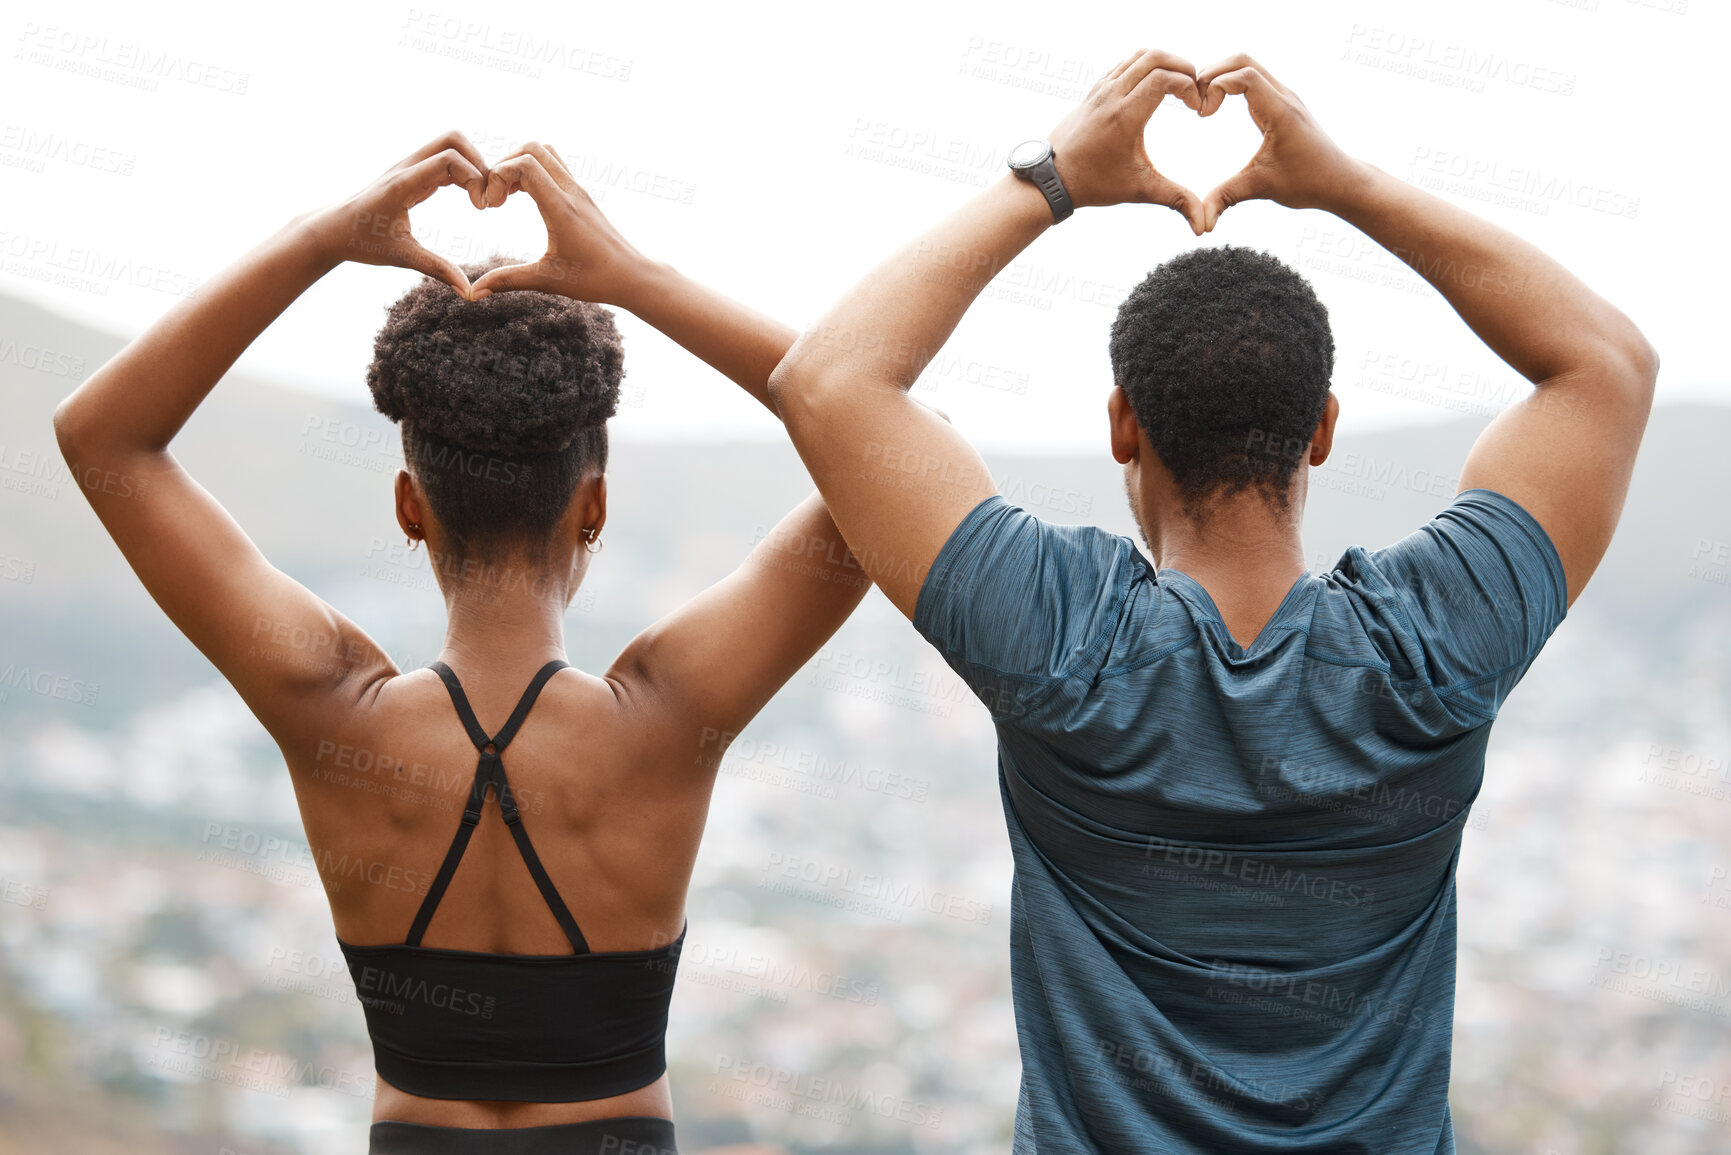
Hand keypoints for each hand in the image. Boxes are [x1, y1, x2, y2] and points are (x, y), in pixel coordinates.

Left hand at [305, 130, 489, 297]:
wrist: (333, 229)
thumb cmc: (362, 241)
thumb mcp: (401, 257)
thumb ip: (437, 270)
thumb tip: (468, 293)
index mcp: (404, 183)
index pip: (449, 159)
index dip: (475, 178)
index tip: (481, 209)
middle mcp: (407, 167)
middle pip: (453, 139)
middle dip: (479, 162)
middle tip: (486, 196)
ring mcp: (409, 166)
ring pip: (450, 145)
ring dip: (472, 165)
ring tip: (481, 198)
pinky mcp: (412, 173)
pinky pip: (444, 159)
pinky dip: (462, 172)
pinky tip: (469, 197)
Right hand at [470, 143, 648, 305]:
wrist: (633, 276)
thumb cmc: (596, 279)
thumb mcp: (548, 280)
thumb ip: (509, 280)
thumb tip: (475, 293)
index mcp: (561, 207)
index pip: (524, 164)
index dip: (497, 176)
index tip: (491, 206)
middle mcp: (571, 192)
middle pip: (532, 148)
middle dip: (504, 164)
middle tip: (495, 197)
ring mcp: (578, 191)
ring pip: (545, 152)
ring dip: (520, 164)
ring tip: (507, 196)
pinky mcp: (581, 196)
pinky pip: (554, 167)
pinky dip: (533, 171)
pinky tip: (524, 198)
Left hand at [1046, 48, 1204, 232]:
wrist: (1052, 178)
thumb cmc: (1094, 184)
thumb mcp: (1139, 190)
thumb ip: (1176, 201)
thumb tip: (1203, 227)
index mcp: (1125, 115)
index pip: (1164, 77)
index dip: (1189, 86)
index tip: (1196, 108)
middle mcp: (1111, 95)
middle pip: (1154, 56)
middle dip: (1182, 66)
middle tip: (1193, 89)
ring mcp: (1100, 89)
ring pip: (1138, 56)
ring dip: (1164, 62)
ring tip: (1178, 86)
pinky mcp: (1094, 90)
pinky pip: (1123, 64)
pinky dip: (1145, 66)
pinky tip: (1155, 89)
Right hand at [1196, 55, 1362, 230]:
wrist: (1340, 181)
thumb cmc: (1308, 182)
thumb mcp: (1262, 189)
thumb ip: (1227, 198)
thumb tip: (1200, 224)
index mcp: (1280, 111)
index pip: (1243, 75)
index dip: (1215, 86)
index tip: (1203, 114)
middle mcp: (1283, 96)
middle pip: (1242, 60)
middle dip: (1212, 73)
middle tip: (1195, 101)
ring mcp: (1284, 97)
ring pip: (1248, 65)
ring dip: (1221, 77)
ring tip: (1203, 104)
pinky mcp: (1282, 103)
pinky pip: (1253, 78)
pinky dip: (1231, 83)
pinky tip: (1218, 106)